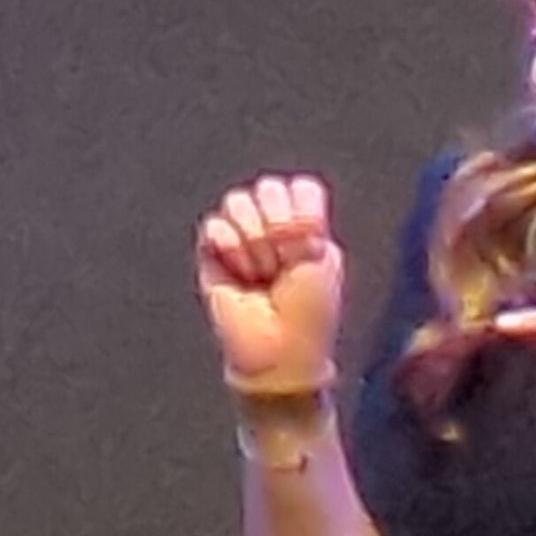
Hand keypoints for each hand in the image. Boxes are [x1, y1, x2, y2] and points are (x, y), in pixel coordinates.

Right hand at [196, 172, 347, 393]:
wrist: (277, 349)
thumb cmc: (308, 312)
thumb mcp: (322, 257)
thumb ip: (308, 215)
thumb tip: (280, 195)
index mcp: (307, 225)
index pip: (299, 187)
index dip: (299, 210)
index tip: (306, 244)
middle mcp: (274, 226)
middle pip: (266, 188)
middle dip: (276, 227)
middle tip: (282, 264)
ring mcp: (243, 238)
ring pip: (237, 202)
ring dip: (252, 241)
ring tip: (260, 273)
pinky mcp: (213, 253)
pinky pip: (213, 226)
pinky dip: (228, 248)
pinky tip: (240, 273)